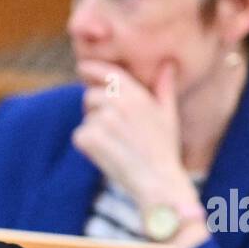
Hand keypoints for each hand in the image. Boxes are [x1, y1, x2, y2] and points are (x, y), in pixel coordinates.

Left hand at [72, 59, 192, 214]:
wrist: (158, 182)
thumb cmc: (165, 151)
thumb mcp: (169, 116)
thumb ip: (164, 88)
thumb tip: (168, 65)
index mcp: (137, 95)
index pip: (109, 73)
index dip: (92, 68)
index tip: (82, 67)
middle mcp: (119, 104)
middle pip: (90, 96)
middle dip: (93, 109)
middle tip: (109, 128)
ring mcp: (104, 121)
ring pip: (86, 119)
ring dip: (94, 131)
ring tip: (115, 146)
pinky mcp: (91, 139)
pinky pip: (79, 136)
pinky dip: (87, 147)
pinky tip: (105, 156)